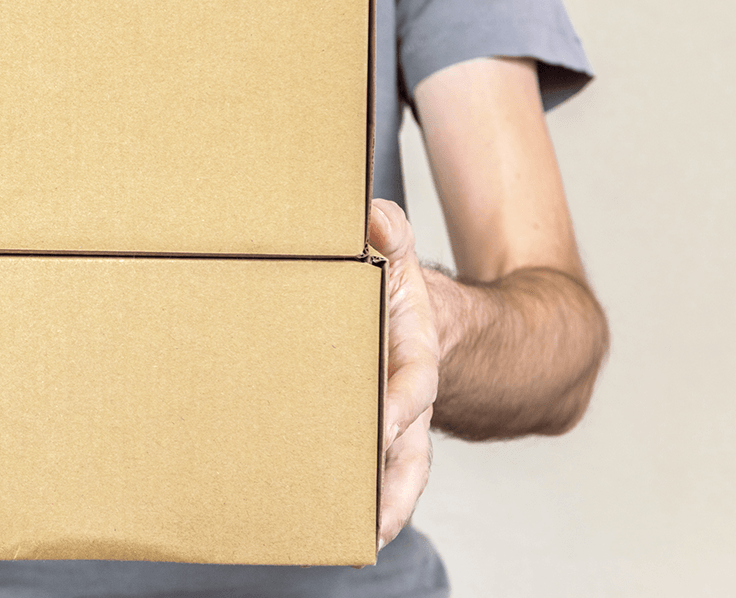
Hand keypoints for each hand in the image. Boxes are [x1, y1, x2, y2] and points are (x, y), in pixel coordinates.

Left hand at [369, 199, 440, 551]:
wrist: (439, 321)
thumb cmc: (406, 291)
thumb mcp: (400, 256)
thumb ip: (391, 235)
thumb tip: (373, 219)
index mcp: (416, 355)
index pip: (412, 386)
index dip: (399, 405)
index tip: (383, 424)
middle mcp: (407, 398)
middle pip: (411, 451)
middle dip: (398, 487)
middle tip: (378, 521)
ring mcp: (392, 423)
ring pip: (392, 472)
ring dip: (378, 505)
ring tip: (354, 540)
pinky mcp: (370, 434)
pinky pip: (366, 468)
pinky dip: (354, 494)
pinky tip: (321, 520)